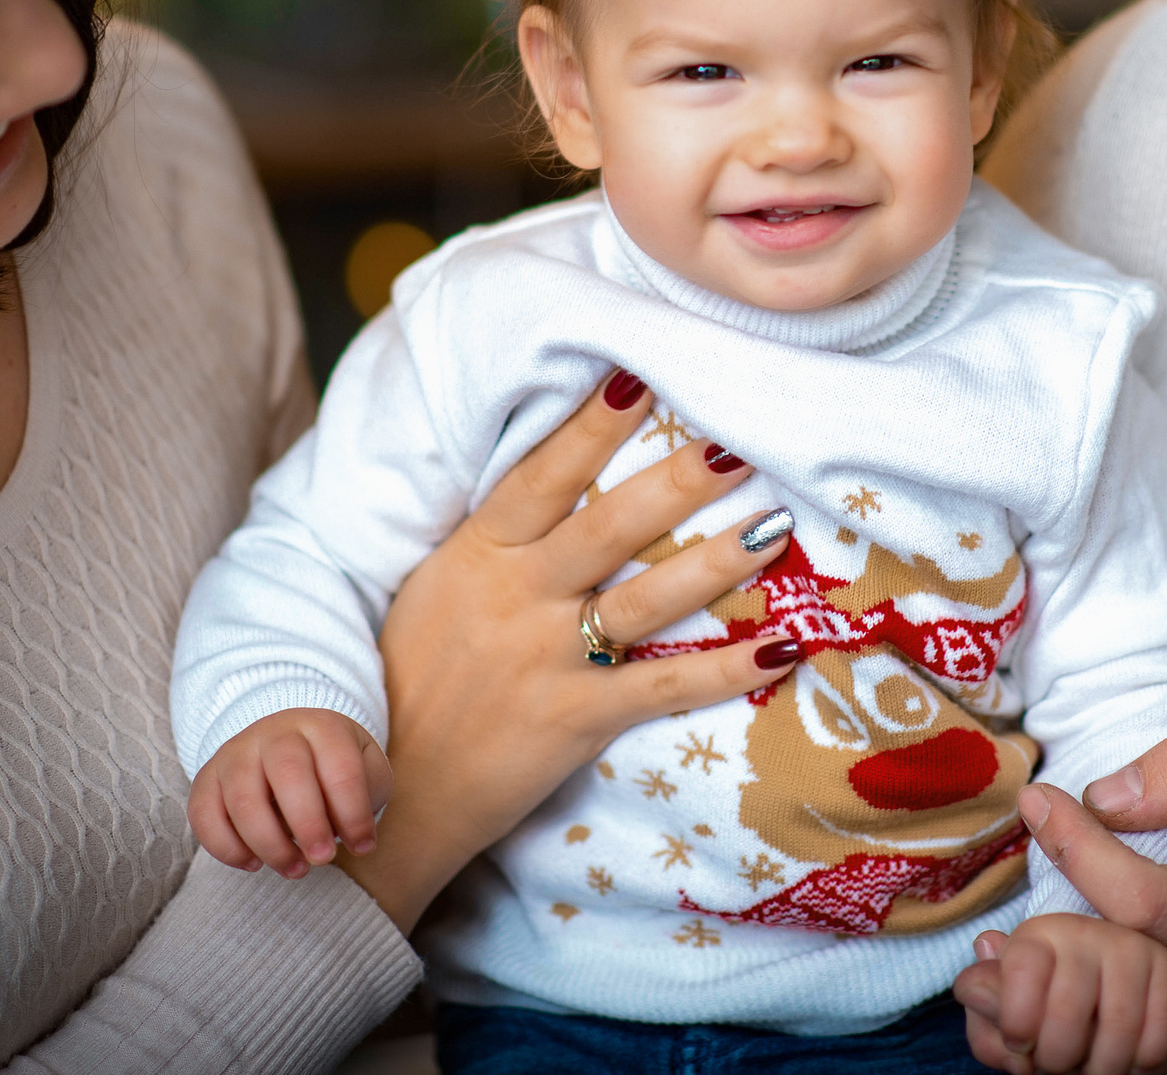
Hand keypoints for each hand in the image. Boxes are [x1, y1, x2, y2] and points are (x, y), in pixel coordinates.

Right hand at [188, 708, 392, 879]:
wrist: (288, 746)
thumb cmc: (332, 770)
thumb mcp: (364, 772)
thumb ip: (365, 797)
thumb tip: (354, 837)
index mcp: (322, 727)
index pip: (340, 766)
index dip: (353, 812)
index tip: (364, 847)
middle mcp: (274, 732)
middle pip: (287, 773)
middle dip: (308, 824)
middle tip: (323, 858)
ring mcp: (235, 753)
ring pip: (242, 798)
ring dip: (269, 844)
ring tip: (295, 869)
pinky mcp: (207, 778)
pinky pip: (204, 815)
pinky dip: (227, 848)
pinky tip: (254, 863)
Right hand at [338, 370, 798, 930]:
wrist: (385, 791)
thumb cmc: (414, 677)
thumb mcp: (437, 588)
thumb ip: (495, 538)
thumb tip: (552, 470)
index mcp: (476, 556)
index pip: (541, 477)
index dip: (587, 428)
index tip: (636, 376)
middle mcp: (515, 599)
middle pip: (607, 526)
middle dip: (675, 481)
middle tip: (736, 438)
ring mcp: (547, 659)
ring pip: (645, 599)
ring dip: (717, 561)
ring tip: (777, 524)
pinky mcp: (574, 720)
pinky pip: (663, 688)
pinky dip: (725, 671)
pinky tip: (781, 649)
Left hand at [956, 744, 1166, 1064]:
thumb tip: (1105, 800)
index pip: (1148, 900)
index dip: (1079, 847)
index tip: (1040, 802)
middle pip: (1122, 985)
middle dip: (1052, 946)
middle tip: (1007, 902)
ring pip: (1112, 1043)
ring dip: (1049, 1000)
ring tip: (998, 952)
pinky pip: (1116, 1061)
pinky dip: (1065, 1030)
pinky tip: (1029, 987)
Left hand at [957, 914, 1166, 1073]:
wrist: (1119, 1006)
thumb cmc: (1050, 1010)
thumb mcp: (1010, 1006)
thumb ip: (987, 1001)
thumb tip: (976, 986)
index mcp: (1037, 934)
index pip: (1020, 971)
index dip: (1015, 1022)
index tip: (1020, 1044)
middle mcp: (1085, 930)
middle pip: (1065, 1013)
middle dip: (1057, 1059)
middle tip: (1058, 1063)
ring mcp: (1132, 947)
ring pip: (1115, 1029)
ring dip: (1100, 1069)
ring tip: (1092, 1068)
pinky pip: (1157, 1038)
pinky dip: (1140, 1064)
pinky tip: (1128, 1058)